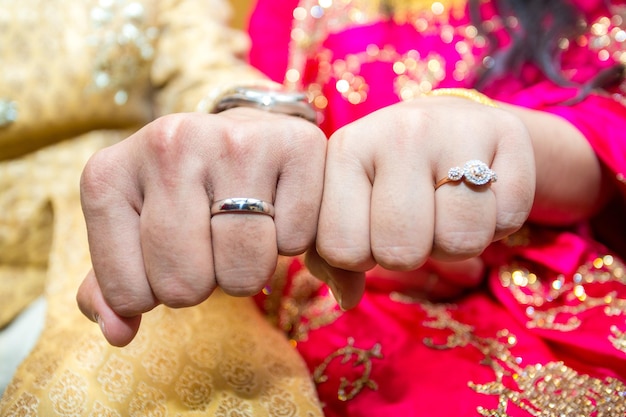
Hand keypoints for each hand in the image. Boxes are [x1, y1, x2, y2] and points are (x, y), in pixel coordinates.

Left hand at [77, 108, 326, 345]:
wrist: (243, 134)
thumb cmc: (187, 194)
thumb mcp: (135, 232)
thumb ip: (115, 287)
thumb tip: (120, 333)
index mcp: (109, 174)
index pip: (128, 293)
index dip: (156, 292)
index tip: (169, 254)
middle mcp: (169, 144)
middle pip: (186, 284)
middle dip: (205, 281)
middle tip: (212, 242)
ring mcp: (235, 140)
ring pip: (245, 269)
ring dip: (248, 268)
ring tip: (244, 229)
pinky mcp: (297, 144)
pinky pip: (296, 241)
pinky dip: (292, 240)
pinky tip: (278, 208)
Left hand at [310, 96, 535, 307]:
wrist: (449, 122)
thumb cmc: (388, 176)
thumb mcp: (347, 204)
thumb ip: (332, 257)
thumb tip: (347, 299)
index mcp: (346, 149)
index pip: (342, 250)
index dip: (361, 257)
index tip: (370, 228)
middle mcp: (399, 132)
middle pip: (401, 253)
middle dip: (409, 254)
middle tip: (414, 221)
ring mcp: (456, 129)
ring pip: (459, 242)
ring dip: (455, 243)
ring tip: (446, 208)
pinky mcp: (509, 132)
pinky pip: (508, 221)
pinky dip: (497, 223)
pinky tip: (481, 194)